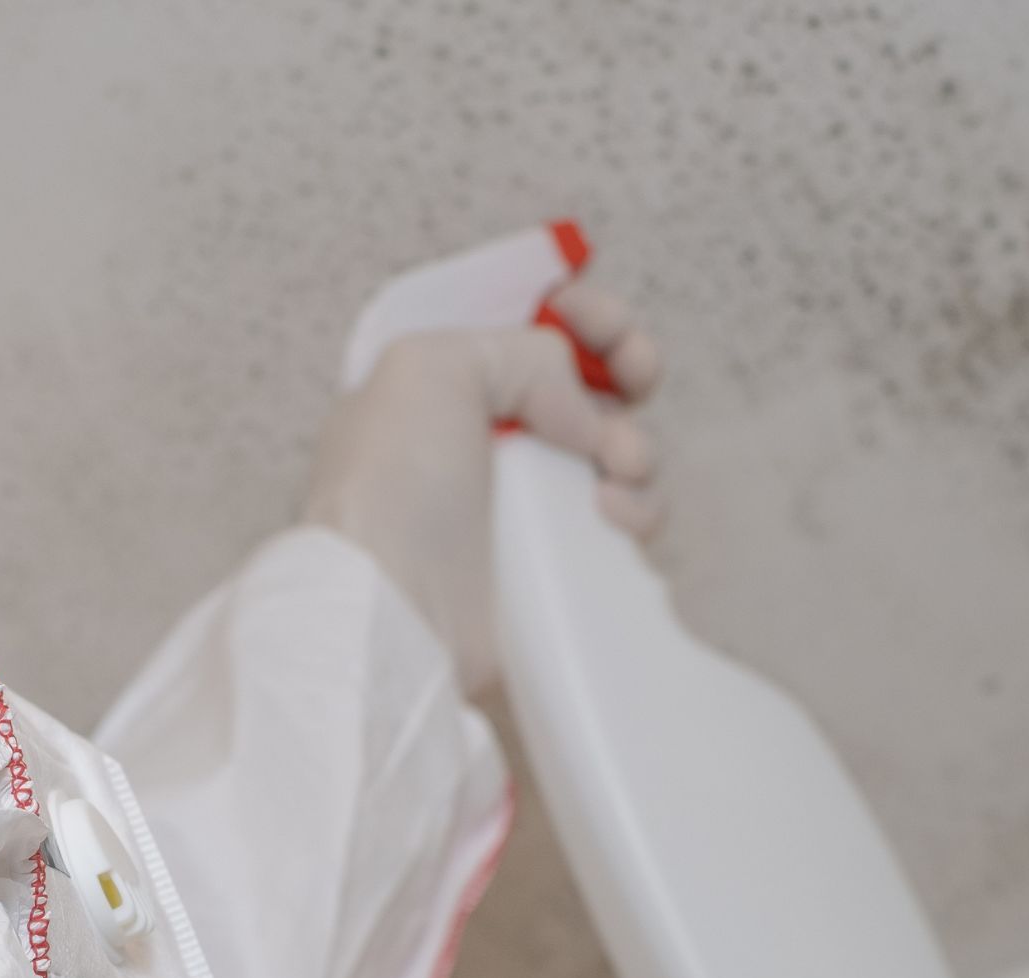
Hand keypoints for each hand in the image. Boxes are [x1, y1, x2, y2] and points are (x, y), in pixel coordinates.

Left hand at [300, 278, 662, 690]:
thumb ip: (516, 349)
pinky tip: (615, 518)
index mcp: (443, 388)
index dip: (577, 316)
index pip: (527, 329)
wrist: (398, 611)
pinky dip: (637, 511)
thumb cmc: (390, 494)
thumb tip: (584, 406)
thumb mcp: (427, 368)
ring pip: (617, 455)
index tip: (602, 322)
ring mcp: (525, 508)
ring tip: (621, 465)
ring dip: (636, 446)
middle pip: (586, 385)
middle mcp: (487, 444)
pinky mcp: (557, 568)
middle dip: (626, 371)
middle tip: (638, 378)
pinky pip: (625, 525)